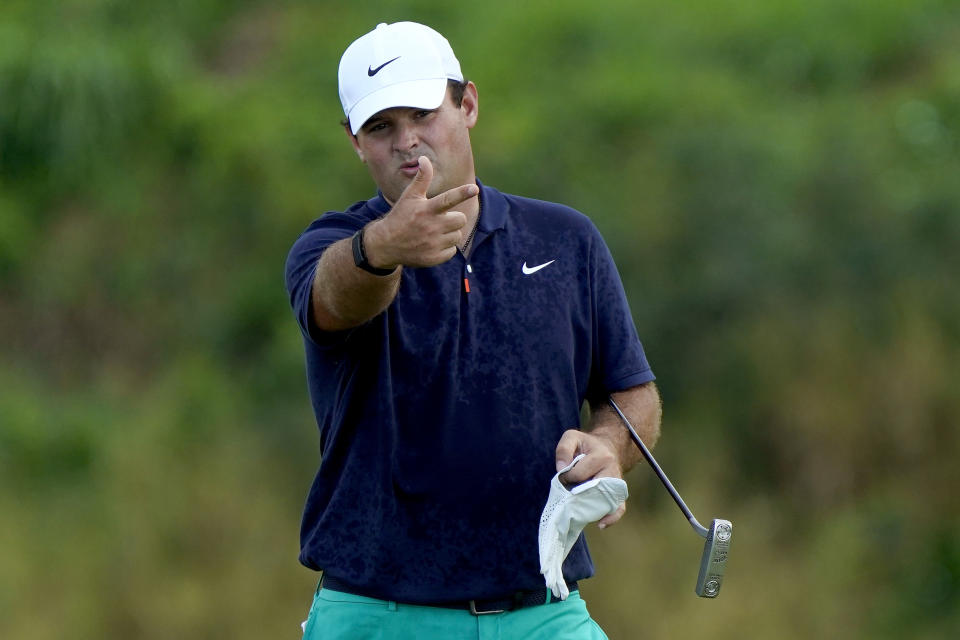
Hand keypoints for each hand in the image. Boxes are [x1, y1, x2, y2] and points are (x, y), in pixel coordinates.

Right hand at [364, 156, 478, 267]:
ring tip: (434, 232)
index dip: (462, 193)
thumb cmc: (401, 216)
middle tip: (440, 219)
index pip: (447, 199)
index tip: (474, 188)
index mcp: (426, 209)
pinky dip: (445, 248)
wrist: (386, 244)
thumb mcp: (409, 196)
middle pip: (460, 219)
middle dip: (454, 218)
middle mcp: (431, 226)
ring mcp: (433, 244)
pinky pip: (452, 251)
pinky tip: (432, 244)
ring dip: (450, 233)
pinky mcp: (434, 258)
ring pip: (457, 235)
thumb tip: (424, 159)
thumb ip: (421, 179)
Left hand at [554, 429, 626, 527]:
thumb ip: (563, 449)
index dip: (567, 478)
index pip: (579, 474)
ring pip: (606, 501)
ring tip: (579, 513)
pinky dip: (611, 518)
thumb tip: (560, 470)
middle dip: (577, 496)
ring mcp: (617, 484)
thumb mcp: (572, 437)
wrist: (608, 447)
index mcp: (601, 456)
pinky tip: (600, 524)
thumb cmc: (587, 444)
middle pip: (593, 490)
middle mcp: (612, 471)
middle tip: (568, 497)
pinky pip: (619, 508)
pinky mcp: (618, 493)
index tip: (563, 478)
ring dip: (591, 509)